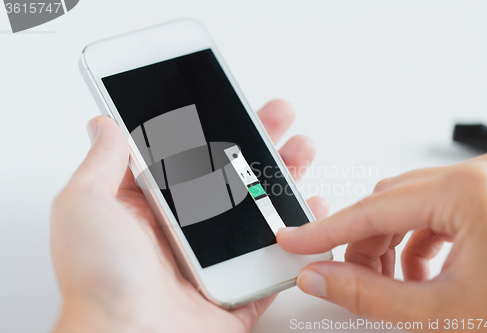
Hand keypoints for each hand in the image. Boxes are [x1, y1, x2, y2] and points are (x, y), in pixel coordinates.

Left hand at [51, 100, 328, 332]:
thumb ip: (102, 162)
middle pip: (229, 178)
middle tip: (276, 117)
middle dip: (256, 143)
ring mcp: (212, 260)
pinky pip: (276, 259)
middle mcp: (181, 232)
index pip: (186, 157)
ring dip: (281, 179)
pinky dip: (299, 236)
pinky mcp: (237, 288)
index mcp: (148, 209)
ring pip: (257, 212)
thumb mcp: (85, 205)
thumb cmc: (99, 281)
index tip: (229, 104)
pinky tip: (310, 209)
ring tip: (299, 151)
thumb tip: (104, 124)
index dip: (211, 128)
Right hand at [278, 153, 486, 329]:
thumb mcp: (447, 314)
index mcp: (469, 192)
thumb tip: (323, 278)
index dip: (325, 231)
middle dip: (362, 244)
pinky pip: (440, 211)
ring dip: (391, 245)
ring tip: (391, 285)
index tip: (295, 241)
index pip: (371, 210)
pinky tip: (424, 274)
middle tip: (344, 279)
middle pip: (390, 203)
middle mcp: (481, 177)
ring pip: (413, 205)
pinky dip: (421, 243)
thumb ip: (371, 296)